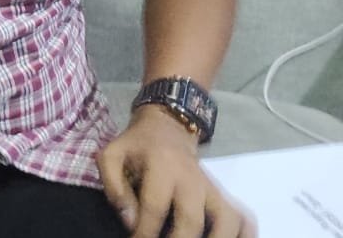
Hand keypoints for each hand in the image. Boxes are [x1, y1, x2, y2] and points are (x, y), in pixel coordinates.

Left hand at [97, 106, 253, 237]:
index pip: (155, 205)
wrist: (166, 130)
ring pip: (228, 220)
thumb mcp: (112, 156)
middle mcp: (192, 179)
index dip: (145, 231)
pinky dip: (245, 235)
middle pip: (192, 219)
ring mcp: (212, 188)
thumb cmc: (135, 148)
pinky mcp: (223, 196)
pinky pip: (244, 219)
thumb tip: (130, 221)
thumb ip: (114, 187)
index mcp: (162, 166)